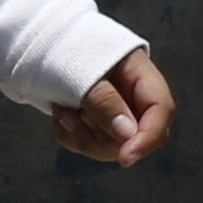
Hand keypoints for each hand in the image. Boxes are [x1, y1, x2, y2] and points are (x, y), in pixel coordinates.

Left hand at [52, 46, 175, 166]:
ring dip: (82, 134)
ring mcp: (117, 113)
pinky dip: (71, 134)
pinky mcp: (98, 125)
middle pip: (136, 137)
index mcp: (142, 75)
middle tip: (72, 117)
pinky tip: (60, 114)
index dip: (148, 137)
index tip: (125, 158)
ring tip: (62, 109)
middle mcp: (135, 98)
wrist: (42, 44)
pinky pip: (89, 145)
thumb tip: (128, 134)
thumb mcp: (83, 71)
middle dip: (102, 137)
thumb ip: (105, 101)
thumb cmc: (65, 48)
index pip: (161, 110)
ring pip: (111, 147)